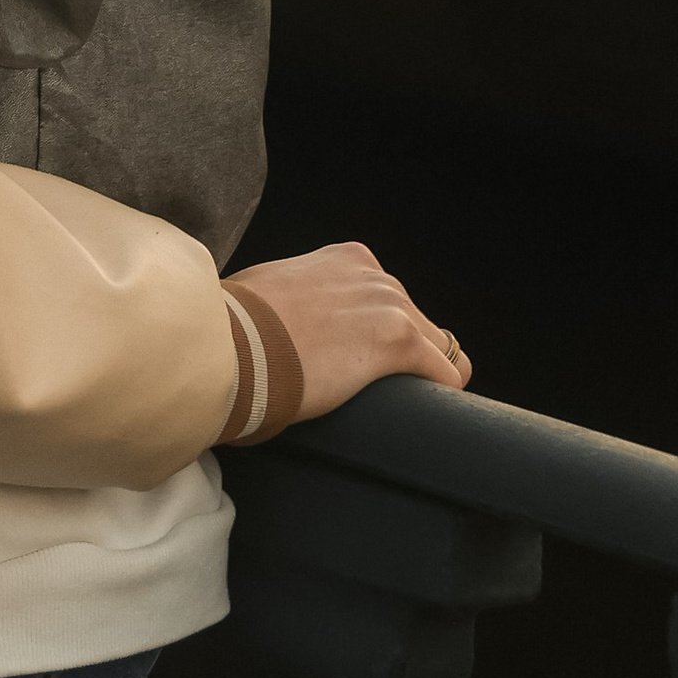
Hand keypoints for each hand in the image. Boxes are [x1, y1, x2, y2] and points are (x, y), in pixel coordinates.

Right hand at [227, 241, 470, 419]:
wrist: (229, 341)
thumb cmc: (235, 326)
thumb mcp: (272, 293)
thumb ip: (296, 300)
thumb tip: (281, 326)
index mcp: (347, 260)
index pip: (389, 301)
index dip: (377, 337)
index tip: (357, 364)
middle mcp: (374, 275)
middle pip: (420, 324)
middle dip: (402, 359)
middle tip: (371, 393)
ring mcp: (389, 304)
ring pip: (441, 351)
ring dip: (420, 380)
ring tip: (391, 410)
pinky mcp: (399, 340)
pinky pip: (449, 377)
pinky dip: (438, 399)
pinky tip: (414, 417)